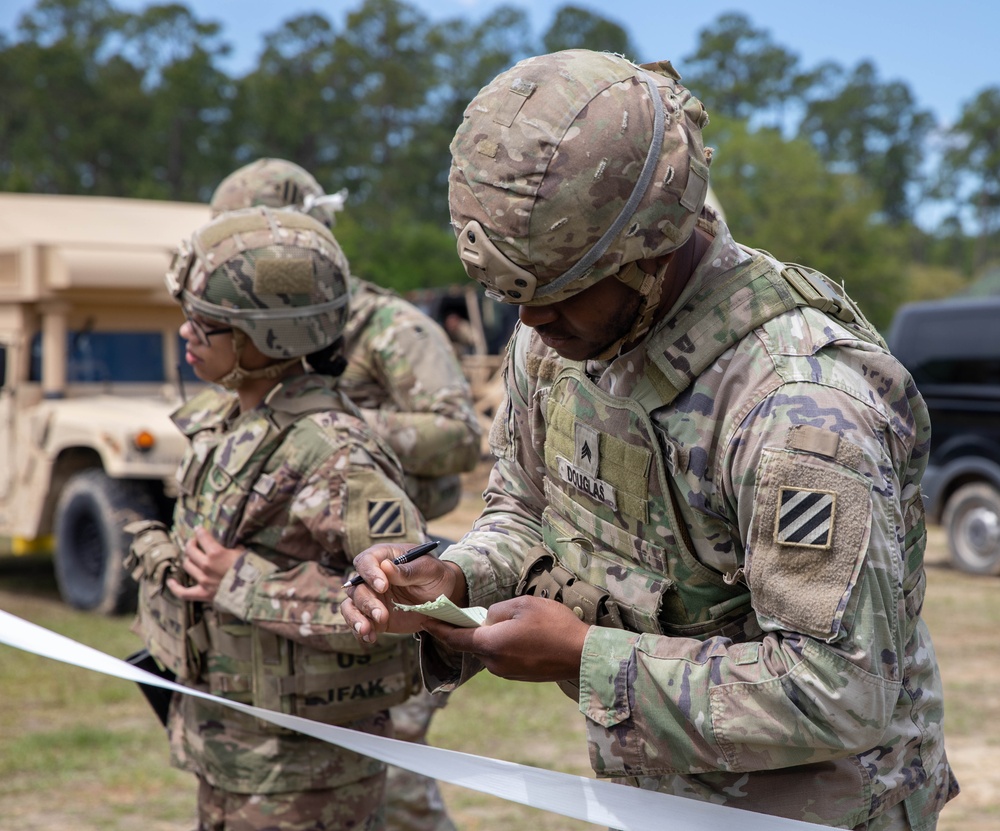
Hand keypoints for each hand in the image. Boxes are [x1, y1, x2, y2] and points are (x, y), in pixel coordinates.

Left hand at [167, 527, 244, 603]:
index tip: (198, 529)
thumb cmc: (250, 570)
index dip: (200, 531)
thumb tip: (233, 546)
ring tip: (191, 557)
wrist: (252, 592)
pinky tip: (170, 581)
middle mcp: (206, 565)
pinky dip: (175, 587)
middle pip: (190, 550)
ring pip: (187, 565)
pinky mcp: (203, 593)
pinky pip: (184, 592)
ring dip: (188, 559)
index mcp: (216, 553)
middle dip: (191, 544)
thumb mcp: (243, 553)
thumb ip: (234, 549)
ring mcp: (203, 580)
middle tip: (194, 542)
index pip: (203, 537)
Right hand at [342, 543, 466, 642]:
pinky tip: (371, 638)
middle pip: (357, 587)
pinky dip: (361, 631)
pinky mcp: (374, 616)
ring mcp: (372, 597)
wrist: (444, 598)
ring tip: (367, 630)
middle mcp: (373, 577)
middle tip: (382, 614)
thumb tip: (385, 566)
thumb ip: (408, 570)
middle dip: (366, 602)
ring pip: (352, 604)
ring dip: (356, 618)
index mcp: (385, 557)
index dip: (370, 573)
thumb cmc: (436, 576)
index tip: (383, 587)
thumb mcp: (429, 570)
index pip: (366, 561)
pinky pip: (359, 622)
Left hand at [422, 595, 588, 682]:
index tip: (424, 620)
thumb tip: (487, 619)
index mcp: (491, 644)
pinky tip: (523, 633)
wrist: (582, 654)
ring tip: (513, 620)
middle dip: (471, 628)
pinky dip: (504, 644)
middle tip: (475, 610)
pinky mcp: (519, 675)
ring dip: (492, 635)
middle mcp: (494, 663)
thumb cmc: (554, 625)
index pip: (454, 638)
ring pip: (489, 649)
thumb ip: (496, 610)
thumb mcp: (522, 604)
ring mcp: (507, 672)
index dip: (437, 628)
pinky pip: (503, 656)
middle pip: (473, 643)